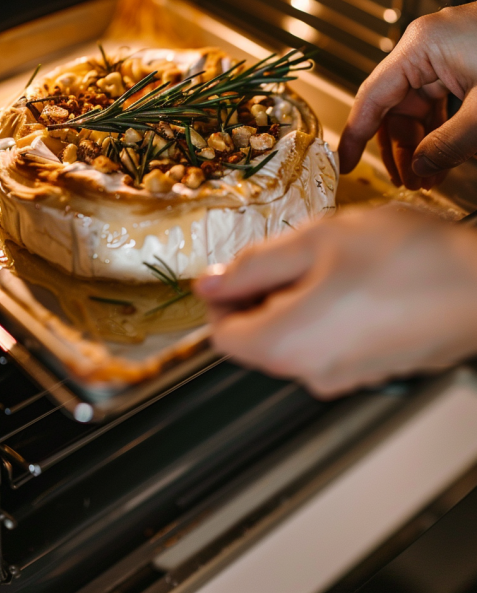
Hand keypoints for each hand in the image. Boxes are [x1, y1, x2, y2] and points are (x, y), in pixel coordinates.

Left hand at [194, 206, 476, 397]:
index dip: (220, 296)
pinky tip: (357, 280)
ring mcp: (343, 378)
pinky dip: (326, 312)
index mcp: (285, 344)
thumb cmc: (408, 259)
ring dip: (297, 298)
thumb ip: (254, 264)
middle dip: (262, 292)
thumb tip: (209, 283)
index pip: (220, 334)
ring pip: (294, 337)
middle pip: (257, 338)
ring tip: (334, 260)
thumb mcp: (316, 240)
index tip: (236, 266)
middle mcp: (310, 373)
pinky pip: (327, 343)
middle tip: (294, 251)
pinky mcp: (370, 371)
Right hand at [338, 3, 476, 189]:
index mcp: (422, 46)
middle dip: (400, 148)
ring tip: (429, 176)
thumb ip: (445, 146)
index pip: (372, 97)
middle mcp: (428, 45)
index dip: (356, 136)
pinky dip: (441, 129)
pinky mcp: (466, 61)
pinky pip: (441, 100)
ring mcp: (448, 52)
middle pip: (395, 105)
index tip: (344, 163)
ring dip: (422, 143)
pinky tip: (446, 156)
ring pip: (418, 106)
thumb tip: (420, 168)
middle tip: (407, 181)